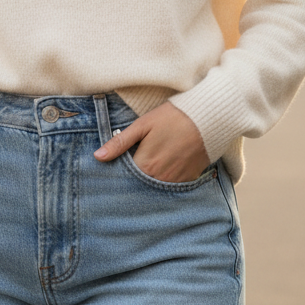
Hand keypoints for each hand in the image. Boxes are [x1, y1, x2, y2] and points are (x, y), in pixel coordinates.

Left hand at [94, 102, 209, 182]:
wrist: (207, 118)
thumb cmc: (172, 117)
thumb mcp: (142, 125)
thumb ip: (119, 143)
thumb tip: (97, 157)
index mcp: (145, 165)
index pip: (124, 178)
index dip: (119, 172)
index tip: (116, 167)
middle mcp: (159, 179)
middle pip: (139, 185)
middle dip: (133, 179)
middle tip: (133, 166)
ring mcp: (175, 182)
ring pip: (155, 188)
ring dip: (149, 181)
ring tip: (151, 165)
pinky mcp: (188, 180)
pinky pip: (171, 187)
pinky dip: (165, 180)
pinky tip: (165, 167)